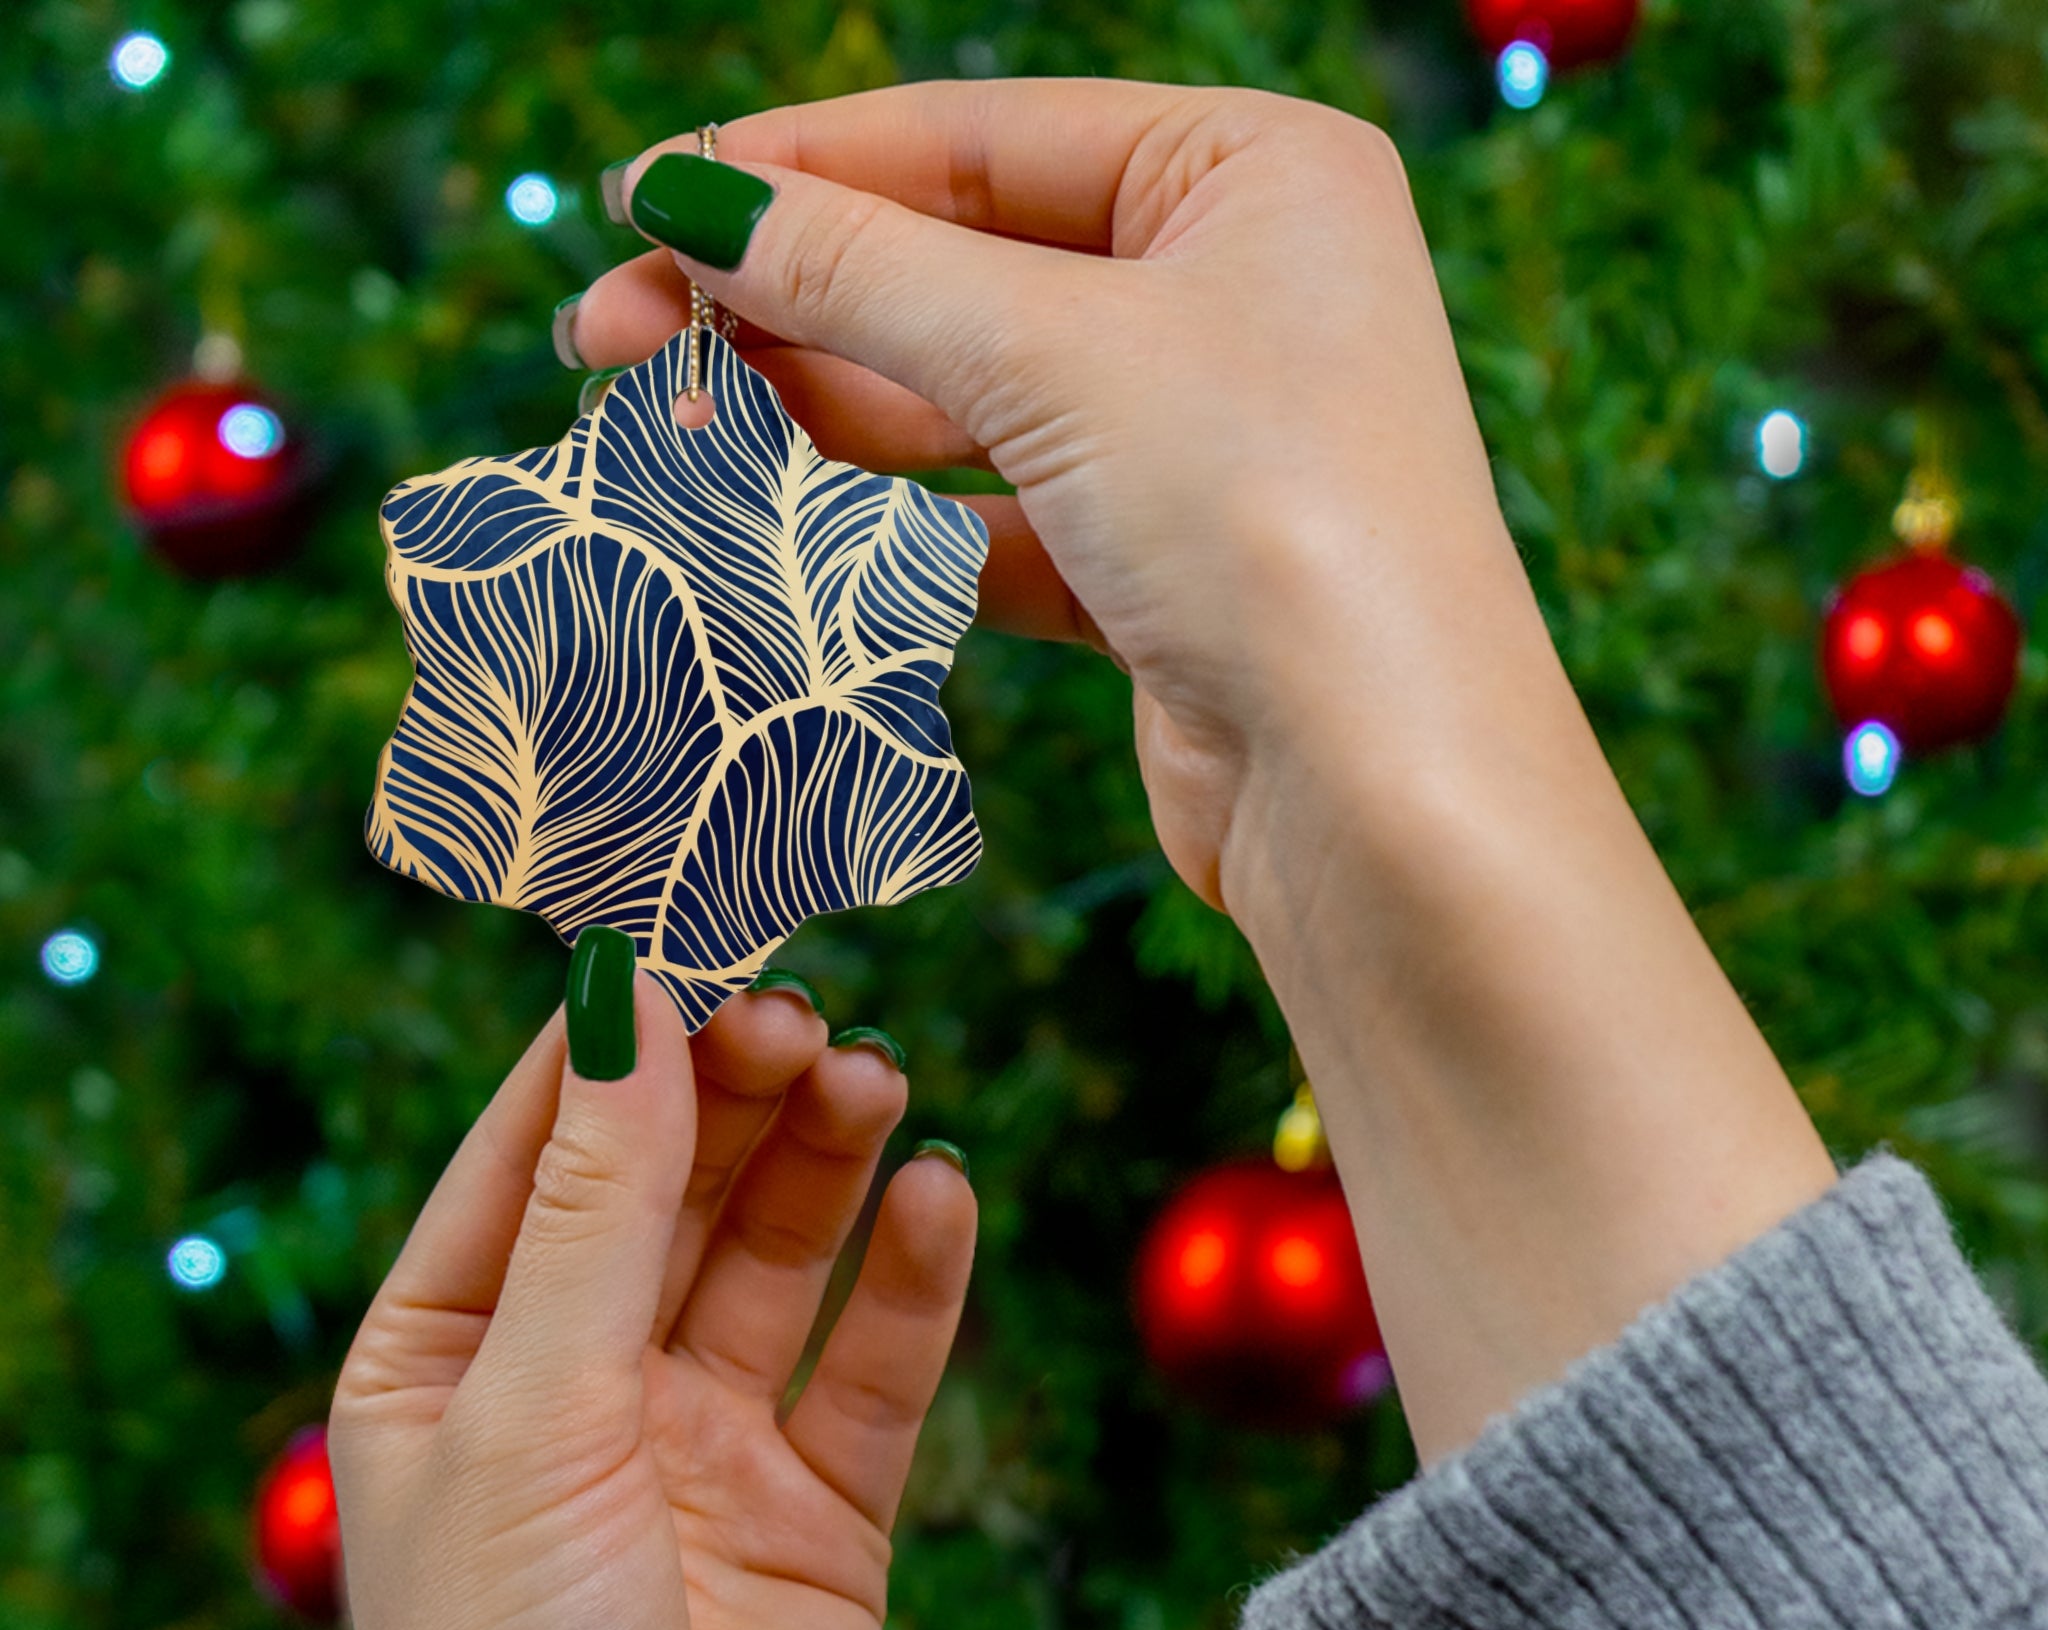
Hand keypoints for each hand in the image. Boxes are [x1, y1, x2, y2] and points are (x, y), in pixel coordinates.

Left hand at [330, 974, 973, 1629]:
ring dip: (826, 1161)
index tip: (693, 919)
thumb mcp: (533, 1418)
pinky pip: (875, 1364)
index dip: (614, 1035)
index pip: (536, 1147)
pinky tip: (941, 1195)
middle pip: (670, 1185)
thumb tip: (624, 997)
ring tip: (876, 1078)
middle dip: (734, 1089)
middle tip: (805, 1009)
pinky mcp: (822, 1513)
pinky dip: (912, 1278)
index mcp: (452, 1360)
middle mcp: (579, 1389)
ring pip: (778, 1255)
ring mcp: (705, 1448)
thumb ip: (595, 1207)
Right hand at [571, 84, 1833, 1460]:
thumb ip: (861, 271)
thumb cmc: (1270, 520)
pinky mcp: (1160, 569)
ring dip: (823, 410)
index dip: (799, 167)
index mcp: (1253, 171)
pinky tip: (782, 526)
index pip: (981, 137)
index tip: (640, 201)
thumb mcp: (1053, 356)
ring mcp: (1199, 438)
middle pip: (964, 266)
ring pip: (970, 399)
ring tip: (671, 424)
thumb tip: (689, 197)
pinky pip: (996, 516)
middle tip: (610, 335)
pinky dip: (894, 522)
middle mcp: (1236, 289)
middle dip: (789, 298)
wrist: (1383, 796)